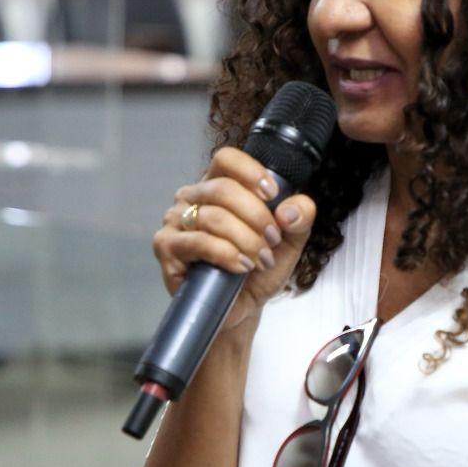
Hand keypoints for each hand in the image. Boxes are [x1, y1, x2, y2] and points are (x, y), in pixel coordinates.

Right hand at [153, 147, 317, 331]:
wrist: (241, 307)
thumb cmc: (257, 269)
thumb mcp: (290, 241)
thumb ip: (300, 217)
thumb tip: (289, 210)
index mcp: (217, 185)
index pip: (226, 159)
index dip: (250, 172)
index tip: (272, 194)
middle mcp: (192, 198)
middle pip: (224, 189)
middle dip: (256, 217)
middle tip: (272, 240)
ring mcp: (175, 221)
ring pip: (215, 217)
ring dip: (246, 240)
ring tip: (259, 259)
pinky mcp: (167, 246)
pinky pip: (199, 242)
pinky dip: (226, 254)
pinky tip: (240, 266)